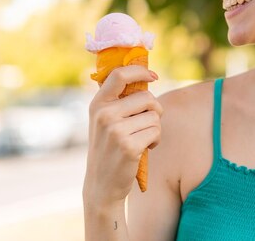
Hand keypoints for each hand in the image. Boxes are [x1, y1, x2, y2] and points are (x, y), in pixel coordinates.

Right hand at [83, 65, 162, 206]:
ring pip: (155, 116)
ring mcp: (115, 130)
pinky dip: (155, 140)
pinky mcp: (128, 146)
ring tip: (142, 139)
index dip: (140, 70)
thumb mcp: (105, 120)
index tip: (153, 75)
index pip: (119, 75)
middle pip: (147, 97)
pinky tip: (145, 149)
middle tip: (147, 123)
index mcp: (98, 104)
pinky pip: (156, 132)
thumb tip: (147, 76)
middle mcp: (104, 114)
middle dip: (155, 110)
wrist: (101, 184)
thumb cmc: (110, 148)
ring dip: (155, 128)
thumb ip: (120, 100)